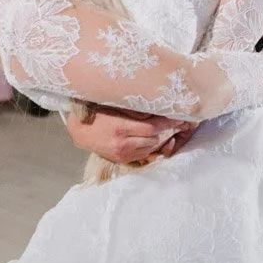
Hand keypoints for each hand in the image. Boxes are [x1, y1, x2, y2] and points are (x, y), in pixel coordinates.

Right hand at [64, 104, 195, 165]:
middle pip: (155, 138)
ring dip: (164, 138)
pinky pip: (146, 154)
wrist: (80, 132)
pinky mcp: (123, 159)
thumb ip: (132, 106)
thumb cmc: (97, 113)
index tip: (179, 115)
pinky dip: (155, 146)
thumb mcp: (112, 105)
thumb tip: (154, 103)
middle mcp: (122, 143)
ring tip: (174, 128)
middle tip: (182, 121)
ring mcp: (123, 154)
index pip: (152, 127)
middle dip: (170, 130)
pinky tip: (161, 138)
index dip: (168, 122)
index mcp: (120, 127)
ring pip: (152, 147)